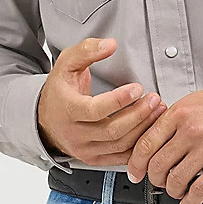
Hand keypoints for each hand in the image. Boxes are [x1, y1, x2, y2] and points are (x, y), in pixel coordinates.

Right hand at [36, 36, 166, 163]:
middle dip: (139, 115)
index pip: (96, 110)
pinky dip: (137, 146)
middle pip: (112, 130)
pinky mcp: (93, 159)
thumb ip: (87, 50)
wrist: (45, 118)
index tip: (138, 88)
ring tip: (157, 111)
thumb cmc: (59, 90)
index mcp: (67, 110)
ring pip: (119, 145)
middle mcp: (75, 134)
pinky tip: (149, 131)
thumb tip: (110, 44)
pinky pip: (120, 158)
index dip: (119, 100)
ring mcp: (84, 150)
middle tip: (155, 100)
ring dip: (143, 129)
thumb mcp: (67, 63)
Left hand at [124, 82, 202, 203]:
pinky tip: (188, 203)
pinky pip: (200, 190)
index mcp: (180, 113)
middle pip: (158, 165)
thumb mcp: (195, 103)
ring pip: (176, 180)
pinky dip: (190, 201)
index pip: (146, 144)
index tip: (136, 174)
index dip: (136, 164)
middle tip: (159, 182)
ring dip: (173, 191)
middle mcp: (192, 129)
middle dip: (155, 180)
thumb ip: (173, 120)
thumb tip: (152, 141)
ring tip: (177, 191)